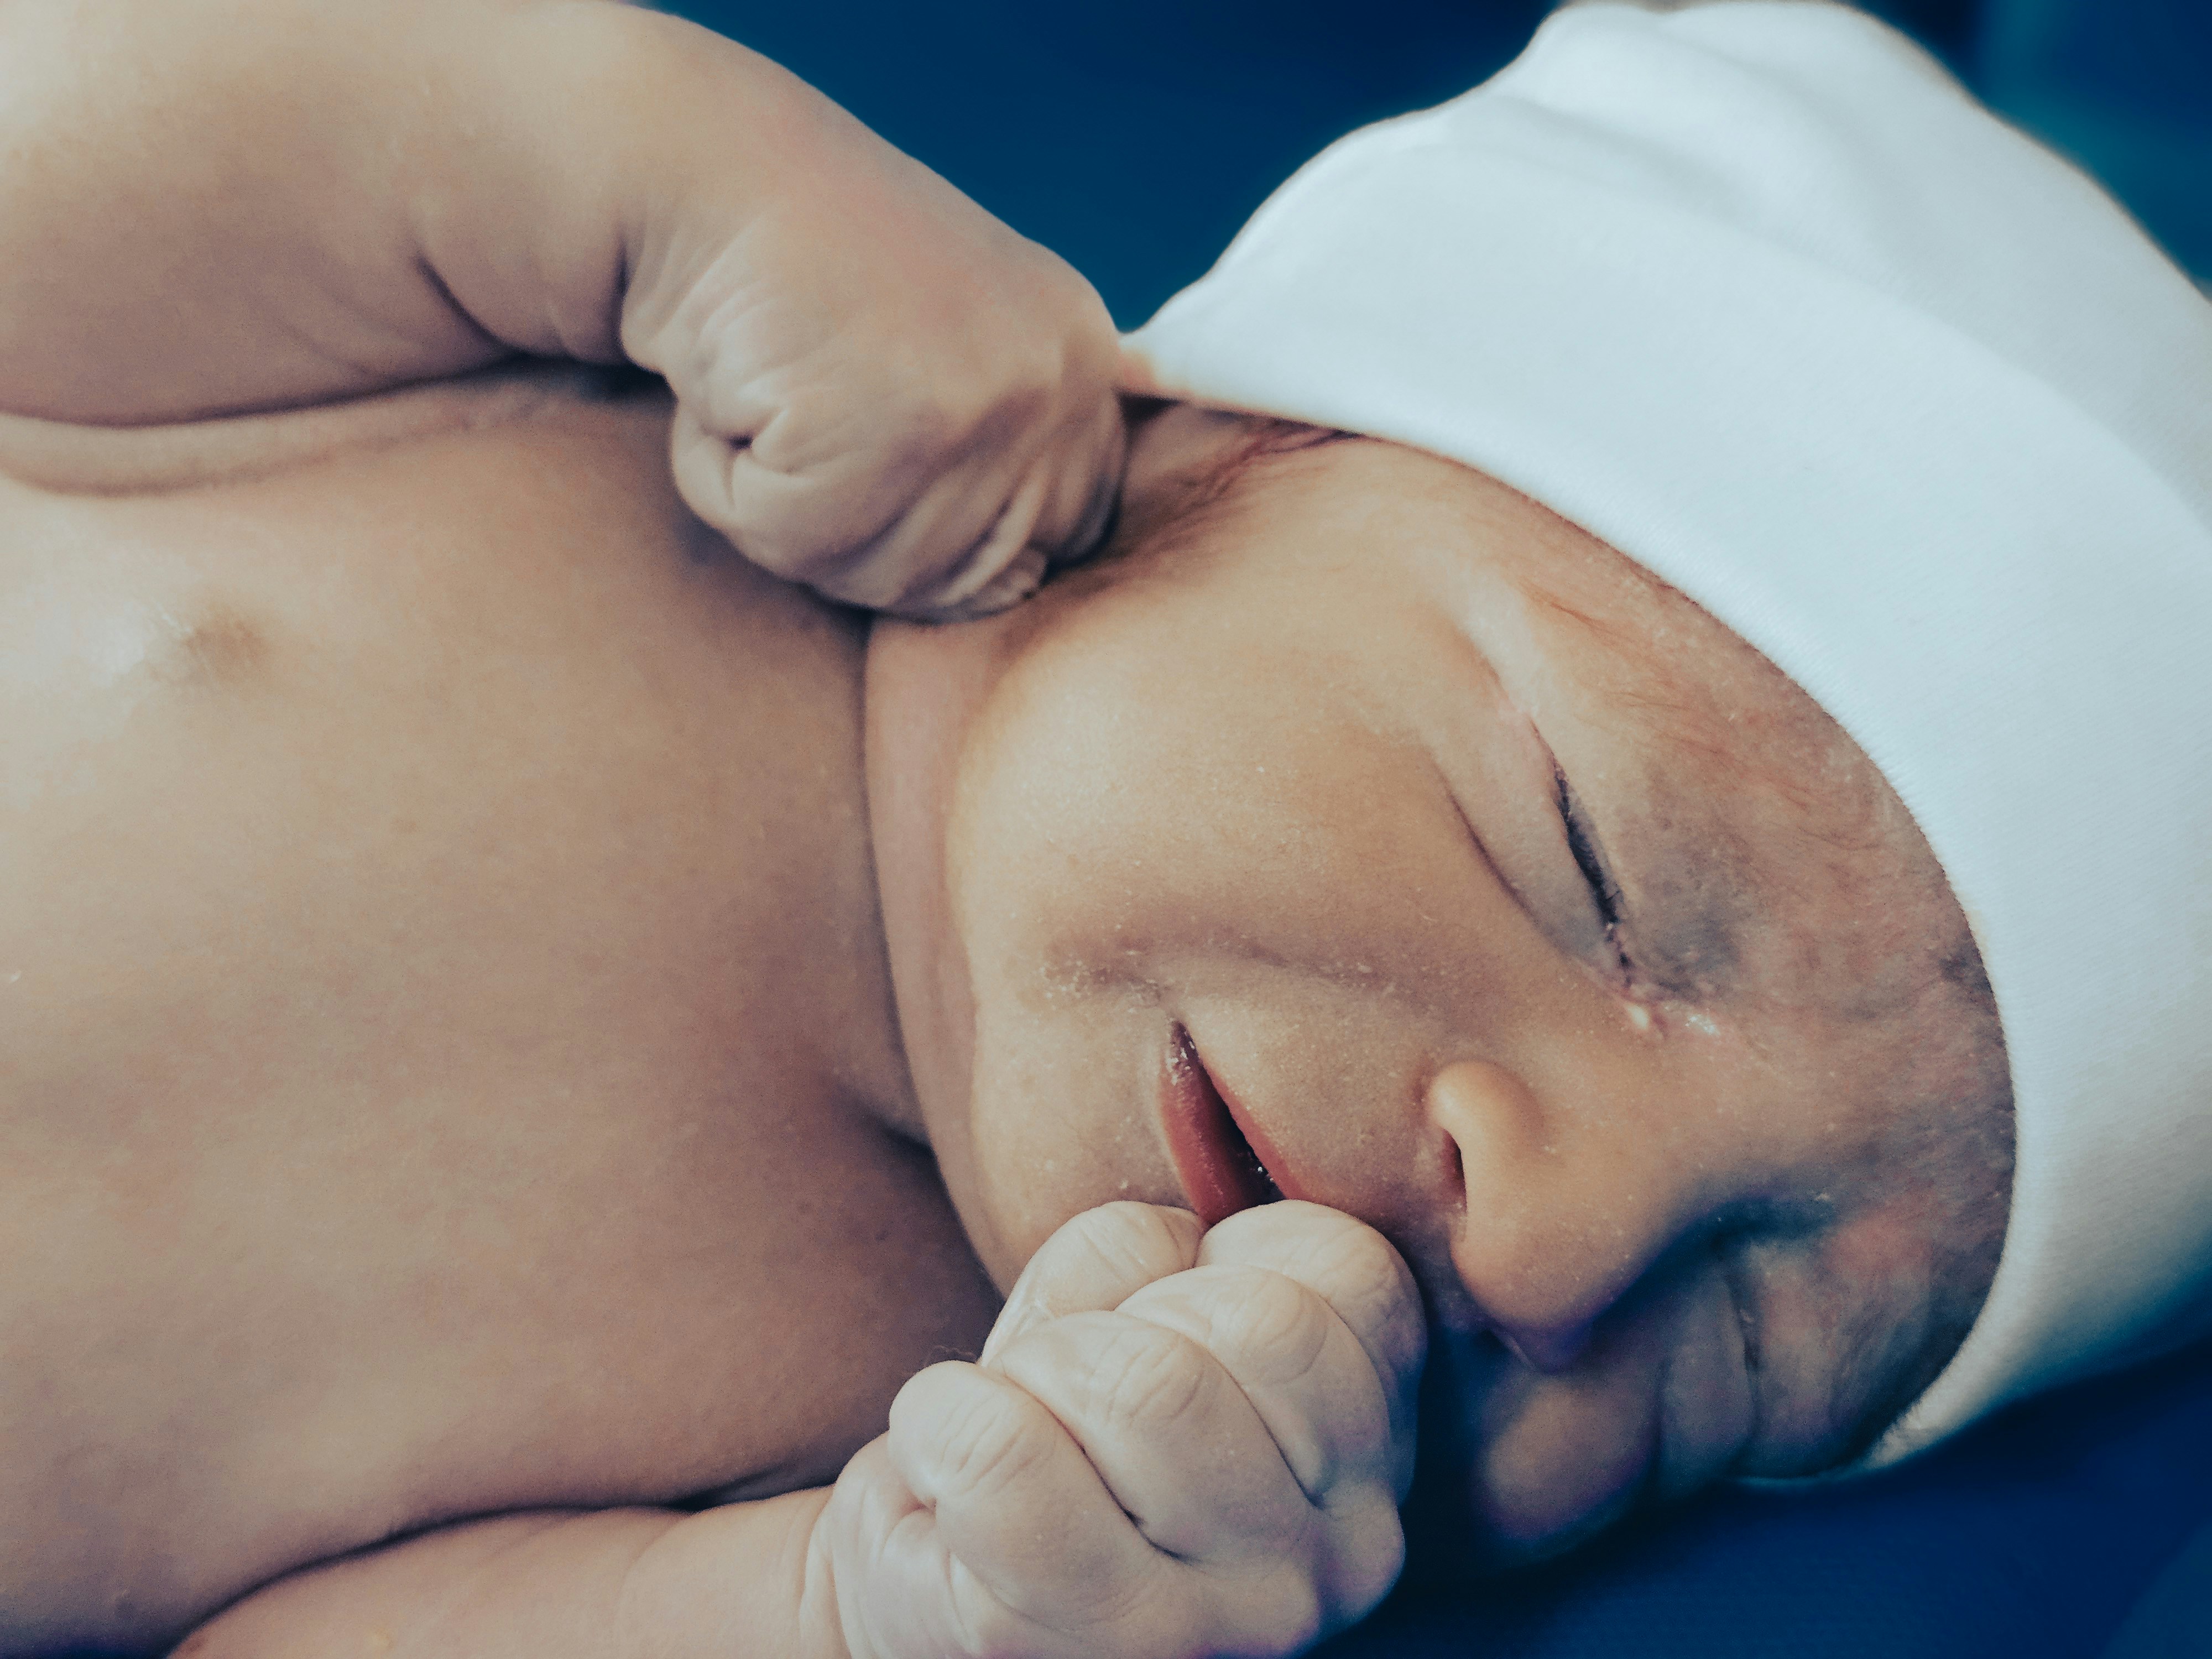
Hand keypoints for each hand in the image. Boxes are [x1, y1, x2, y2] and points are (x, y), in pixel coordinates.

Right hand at [624, 104, 1126, 619]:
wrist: (691, 168)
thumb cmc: (800, 267)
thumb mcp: (945, 349)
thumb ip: (1001, 462)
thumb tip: (1024, 590)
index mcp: (1081, 359)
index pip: (1071, 530)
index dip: (968, 530)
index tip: (884, 448)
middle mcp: (1052, 383)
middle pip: (976, 577)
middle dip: (873, 528)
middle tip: (811, 409)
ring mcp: (977, 408)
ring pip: (880, 574)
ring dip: (791, 506)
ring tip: (770, 391)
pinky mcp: (878, 433)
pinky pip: (790, 538)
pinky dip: (727, 484)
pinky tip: (729, 393)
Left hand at [806, 1201, 1425, 1658]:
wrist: (941, 1584)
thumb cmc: (1051, 1436)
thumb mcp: (1121, 1310)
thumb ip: (1146, 1254)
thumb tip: (1159, 1240)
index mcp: (1370, 1452)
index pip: (1357, 1279)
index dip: (1220, 1255)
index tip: (1157, 1316)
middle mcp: (1342, 1551)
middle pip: (1260, 1325)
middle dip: (1124, 1309)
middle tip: (1059, 1380)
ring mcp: (1234, 1617)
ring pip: (1148, 1383)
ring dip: (1036, 1366)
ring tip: (1014, 1423)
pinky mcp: (1097, 1647)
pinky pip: (1004, 1459)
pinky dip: (942, 1418)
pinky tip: (945, 1458)